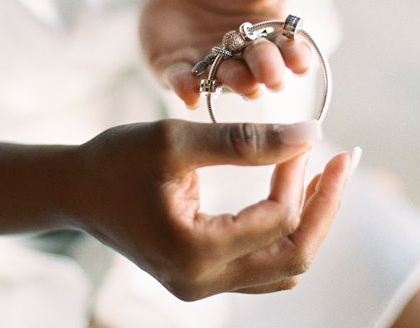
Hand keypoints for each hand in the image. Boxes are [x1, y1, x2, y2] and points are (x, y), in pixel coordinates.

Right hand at [67, 119, 355, 299]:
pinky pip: (261, 265)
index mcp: (194, 251)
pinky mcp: (201, 275)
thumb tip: (309, 135)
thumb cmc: (116, 161)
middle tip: (344, 162)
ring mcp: (201, 284)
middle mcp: (201, 280)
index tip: (305, 135)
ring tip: (322, 177)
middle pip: (294, 257)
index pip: (277, 220)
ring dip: (309, 222)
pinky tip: (289, 195)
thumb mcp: (177, 141)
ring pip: (282, 267)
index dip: (299, 174)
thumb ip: (244, 140)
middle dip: (325, 207)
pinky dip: (283, 231)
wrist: (76, 189)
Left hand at [140, 0, 345, 106]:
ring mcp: (212, 69)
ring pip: (226, 79)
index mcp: (272, 40)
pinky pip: (181, 81)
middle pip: (259, 69)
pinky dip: (186, 87)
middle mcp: (246, 62)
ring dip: (235, 81)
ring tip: (243, 81)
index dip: (295, 57)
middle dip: (267, 70)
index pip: (289, 51)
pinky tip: (190, 92)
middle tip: (271, 74)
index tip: (300, 61)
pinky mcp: (178, 71)